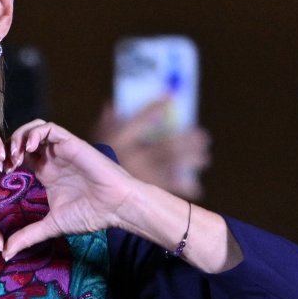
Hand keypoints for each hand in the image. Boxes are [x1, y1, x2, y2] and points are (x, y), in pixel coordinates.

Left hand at [3, 120, 139, 259]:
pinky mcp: (71, 142)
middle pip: (22, 139)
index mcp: (46, 172)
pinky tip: (29, 149)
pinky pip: (49, 128)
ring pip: (33, 129)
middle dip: (7, 146)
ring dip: (19, 137)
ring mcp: (61, 148)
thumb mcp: (51, 225)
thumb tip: (6, 253)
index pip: (19, 157)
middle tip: (1, 163)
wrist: (117, 206)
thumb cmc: (91, 214)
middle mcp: (52, 157)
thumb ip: (29, 235)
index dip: (5, 161)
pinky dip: (35, 133)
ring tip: (14, 155)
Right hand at [92, 100, 209, 199]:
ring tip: (204, 157)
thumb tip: (110, 106)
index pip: (138, 122)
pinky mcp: (148, 195)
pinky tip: (197, 187)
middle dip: (185, 140)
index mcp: (118, 145)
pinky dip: (186, 188)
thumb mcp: (98, 145)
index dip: (153, 108)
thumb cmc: (97, 169)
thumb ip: (106, 126)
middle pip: (164, 146)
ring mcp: (142, 178)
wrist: (93, 202)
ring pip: (171, 166)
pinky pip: (170, 190)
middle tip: (202, 136)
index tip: (168, 97)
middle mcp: (132, 160)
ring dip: (190, 160)